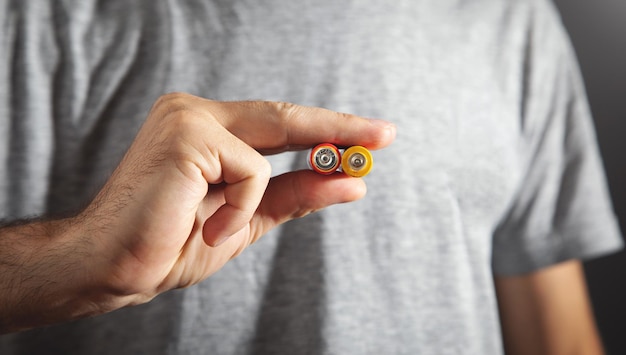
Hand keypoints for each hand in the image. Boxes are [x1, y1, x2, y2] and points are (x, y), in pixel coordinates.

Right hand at [79, 93, 395, 306]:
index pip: (279, 124)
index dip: (328, 131)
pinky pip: (250, 171)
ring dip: (252, 202)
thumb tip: (351, 182)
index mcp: (207, 129)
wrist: (111, 267)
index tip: (371, 137)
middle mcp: (196, 113)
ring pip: (268, 149)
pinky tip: (203, 225)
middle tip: (384, 135)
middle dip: (338, 129)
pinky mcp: (187, 134)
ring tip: (212, 229)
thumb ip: (295, 196)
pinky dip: (238, 208)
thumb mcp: (247, 220)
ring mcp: (189, 118)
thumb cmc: (170, 243)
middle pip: (285, 115)